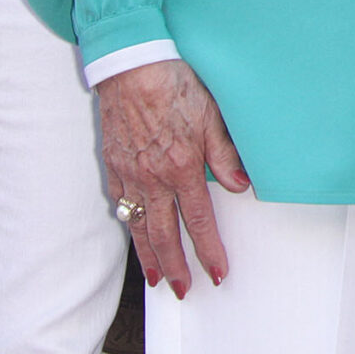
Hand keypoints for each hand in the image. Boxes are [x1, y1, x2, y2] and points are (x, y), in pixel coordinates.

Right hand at [97, 60, 248, 297]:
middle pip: (165, 234)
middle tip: (184, 289)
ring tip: (156, 277)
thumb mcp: (212, 115)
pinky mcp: (114, 163)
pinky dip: (129, 222)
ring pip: (139, 225)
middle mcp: (153, 177)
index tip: (216, 271)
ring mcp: (130, 173)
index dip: (209, 249)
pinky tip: (135, 229)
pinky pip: (122, 202)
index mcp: (182, 167)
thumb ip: (225, 155)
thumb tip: (240, 187)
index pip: (198, 220)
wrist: (131, 64)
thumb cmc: (174, 82)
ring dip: (149, 255)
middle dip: (176, 266)